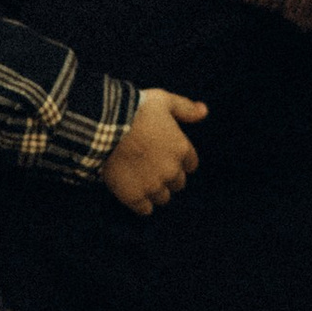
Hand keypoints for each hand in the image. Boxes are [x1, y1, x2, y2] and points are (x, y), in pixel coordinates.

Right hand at [104, 89, 205, 212]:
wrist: (107, 126)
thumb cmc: (136, 109)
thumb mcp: (164, 101)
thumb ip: (185, 108)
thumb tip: (205, 110)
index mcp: (181, 149)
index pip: (190, 165)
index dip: (180, 161)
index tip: (168, 157)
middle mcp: (171, 170)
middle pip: (178, 183)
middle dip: (168, 177)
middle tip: (153, 168)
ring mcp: (153, 185)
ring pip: (163, 198)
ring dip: (156, 191)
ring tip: (142, 182)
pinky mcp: (134, 196)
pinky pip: (145, 210)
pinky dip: (141, 205)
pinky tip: (134, 195)